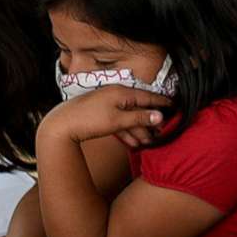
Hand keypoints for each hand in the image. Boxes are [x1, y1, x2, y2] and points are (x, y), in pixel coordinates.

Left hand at [35, 86, 169, 152]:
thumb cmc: (89, 120)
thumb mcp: (118, 120)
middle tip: (162, 132)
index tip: (176, 107)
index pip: (149, 97)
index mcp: (122, 92)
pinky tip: (132, 144)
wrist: (61, 126)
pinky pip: (118, 123)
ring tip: (148, 143)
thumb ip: (140, 118)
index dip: (163, 103)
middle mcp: (116, 96)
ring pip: (128, 118)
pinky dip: (126, 132)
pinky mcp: (100, 116)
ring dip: (138, 130)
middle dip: (150, 122)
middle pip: (139, 109)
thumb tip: (160, 116)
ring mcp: (107, 105)